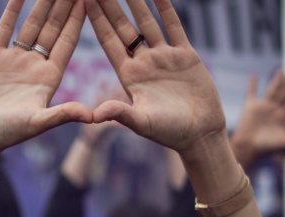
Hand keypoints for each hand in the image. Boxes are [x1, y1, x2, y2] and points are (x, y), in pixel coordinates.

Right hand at [0, 0, 90, 174]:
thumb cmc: (8, 134)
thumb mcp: (38, 123)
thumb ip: (63, 115)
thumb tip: (93, 116)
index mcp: (50, 78)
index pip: (67, 42)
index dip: (78, 20)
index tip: (88, 0)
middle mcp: (36, 65)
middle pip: (53, 28)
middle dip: (64, 5)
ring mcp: (16, 59)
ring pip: (32, 24)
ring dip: (42, 3)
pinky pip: (4, 28)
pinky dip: (12, 10)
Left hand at [86, 0, 224, 155]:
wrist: (201, 134)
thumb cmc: (170, 133)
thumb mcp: (142, 123)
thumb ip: (120, 114)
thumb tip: (94, 115)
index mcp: (128, 76)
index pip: (108, 42)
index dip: (96, 20)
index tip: (83, 0)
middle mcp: (143, 63)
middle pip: (123, 27)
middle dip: (110, 5)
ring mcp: (163, 57)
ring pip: (146, 23)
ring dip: (136, 2)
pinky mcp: (185, 55)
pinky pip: (174, 27)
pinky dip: (167, 9)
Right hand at [231, 72, 284, 168]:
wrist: (249, 148)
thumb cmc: (268, 148)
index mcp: (283, 116)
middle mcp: (273, 110)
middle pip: (283, 92)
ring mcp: (262, 108)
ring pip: (270, 90)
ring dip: (275, 80)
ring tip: (280, 71)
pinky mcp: (250, 107)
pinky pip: (251, 92)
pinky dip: (252, 84)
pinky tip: (254, 75)